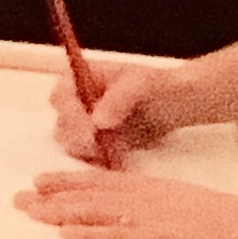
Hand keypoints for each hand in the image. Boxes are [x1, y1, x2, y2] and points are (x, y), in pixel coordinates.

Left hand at [18, 166, 237, 238]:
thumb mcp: (181, 202)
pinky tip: (68, 235)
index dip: (67, 181)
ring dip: (59, 212)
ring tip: (30, 211)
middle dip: (51, 196)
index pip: (99, 181)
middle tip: (18, 197)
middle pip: (89, 195)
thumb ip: (154, 205)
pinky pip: (118, 236)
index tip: (39, 181)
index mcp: (149, 188)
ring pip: (95, 212)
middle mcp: (143, 198)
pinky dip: (91, 234)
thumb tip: (131, 211)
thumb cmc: (222, 220)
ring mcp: (148, 219)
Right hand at [51, 57, 180, 166]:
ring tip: (119, 147)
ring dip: (91, 151)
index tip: (91, 129)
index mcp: (78, 78)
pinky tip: (121, 156)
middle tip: (100, 145)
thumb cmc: (158, 85)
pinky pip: (89, 157)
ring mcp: (84, 125)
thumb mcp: (140, 83)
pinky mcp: (96, 145)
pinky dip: (102, 160)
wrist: (177, 104)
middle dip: (79, 138)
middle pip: (62, 124)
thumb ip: (118, 99)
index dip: (71, 114)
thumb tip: (97, 121)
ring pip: (72, 144)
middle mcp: (75, 102)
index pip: (60, 97)